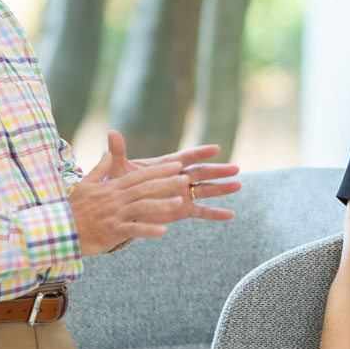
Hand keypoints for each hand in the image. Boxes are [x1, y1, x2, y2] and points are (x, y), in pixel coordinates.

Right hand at [69, 158, 188, 255]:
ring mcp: (115, 215)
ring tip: (180, 203)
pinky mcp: (113, 231)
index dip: (159, 170)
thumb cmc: (73, 208)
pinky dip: (148, 230)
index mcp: (111, 187)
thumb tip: (107, 152)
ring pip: (142, 207)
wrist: (60, 230)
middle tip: (185, 178)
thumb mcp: (85, 184)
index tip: (175, 165)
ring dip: (162, 205)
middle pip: (145, 188)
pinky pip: (134, 230)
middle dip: (166, 183)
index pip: (139, 176)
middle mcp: (115, 199)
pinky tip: (164, 230)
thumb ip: (100, 168)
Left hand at [93, 131, 241, 221]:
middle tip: (236, 168)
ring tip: (238, 185)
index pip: (186, 157)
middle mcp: (179, 178)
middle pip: (202, 172)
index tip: (215, 148)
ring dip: (221, 188)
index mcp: (167, 165)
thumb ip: (118, 152)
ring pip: (206, 189)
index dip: (200, 153)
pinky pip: (201, 211)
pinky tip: (230, 215)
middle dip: (218, 170)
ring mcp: (182, 194)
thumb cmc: (122, 184)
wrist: (122, 206)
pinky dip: (215, 214)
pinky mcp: (182, 210)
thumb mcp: (119, 169)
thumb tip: (111, 133)